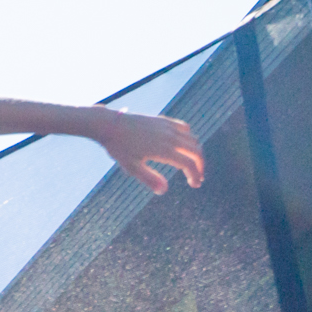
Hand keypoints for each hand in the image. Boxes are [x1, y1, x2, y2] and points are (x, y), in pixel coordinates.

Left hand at [90, 108, 205, 195]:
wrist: (110, 124)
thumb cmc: (119, 148)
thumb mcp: (132, 167)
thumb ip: (149, 179)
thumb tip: (164, 191)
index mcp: (165, 150)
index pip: (189, 164)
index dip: (195, 175)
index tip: (194, 184)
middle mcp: (170, 137)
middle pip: (196, 151)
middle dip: (200, 165)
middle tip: (197, 177)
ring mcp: (168, 127)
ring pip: (192, 138)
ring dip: (196, 152)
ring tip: (191, 164)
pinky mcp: (163, 120)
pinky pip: (184, 128)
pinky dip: (189, 138)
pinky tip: (183, 146)